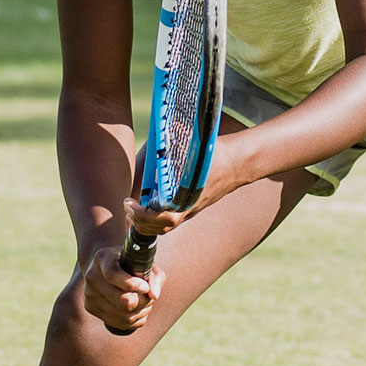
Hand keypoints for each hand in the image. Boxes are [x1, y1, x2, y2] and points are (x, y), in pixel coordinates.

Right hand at [80, 242, 164, 333]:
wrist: (106, 267)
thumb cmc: (130, 264)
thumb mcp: (144, 263)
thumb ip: (154, 277)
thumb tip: (154, 295)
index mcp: (102, 258)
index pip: (113, 274)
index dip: (132, 284)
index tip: (145, 287)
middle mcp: (92, 276)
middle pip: (122, 301)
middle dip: (143, 301)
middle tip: (148, 295)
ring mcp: (89, 294)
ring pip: (124, 316)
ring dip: (141, 311)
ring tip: (145, 301)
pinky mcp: (91, 308)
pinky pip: (121, 324)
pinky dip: (135, 319)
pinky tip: (137, 309)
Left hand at [124, 136, 248, 237]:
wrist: (238, 162)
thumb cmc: (215, 154)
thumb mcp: (193, 146)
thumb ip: (173, 143)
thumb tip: (158, 137)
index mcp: (187, 198)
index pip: (162, 218)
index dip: (142, 215)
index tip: (129, 201)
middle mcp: (188, 209)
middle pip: (160, 228)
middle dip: (139, 221)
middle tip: (127, 205)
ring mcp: (191, 210)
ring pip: (165, 227)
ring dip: (146, 222)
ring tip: (133, 208)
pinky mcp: (192, 208)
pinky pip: (170, 220)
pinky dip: (155, 218)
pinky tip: (146, 206)